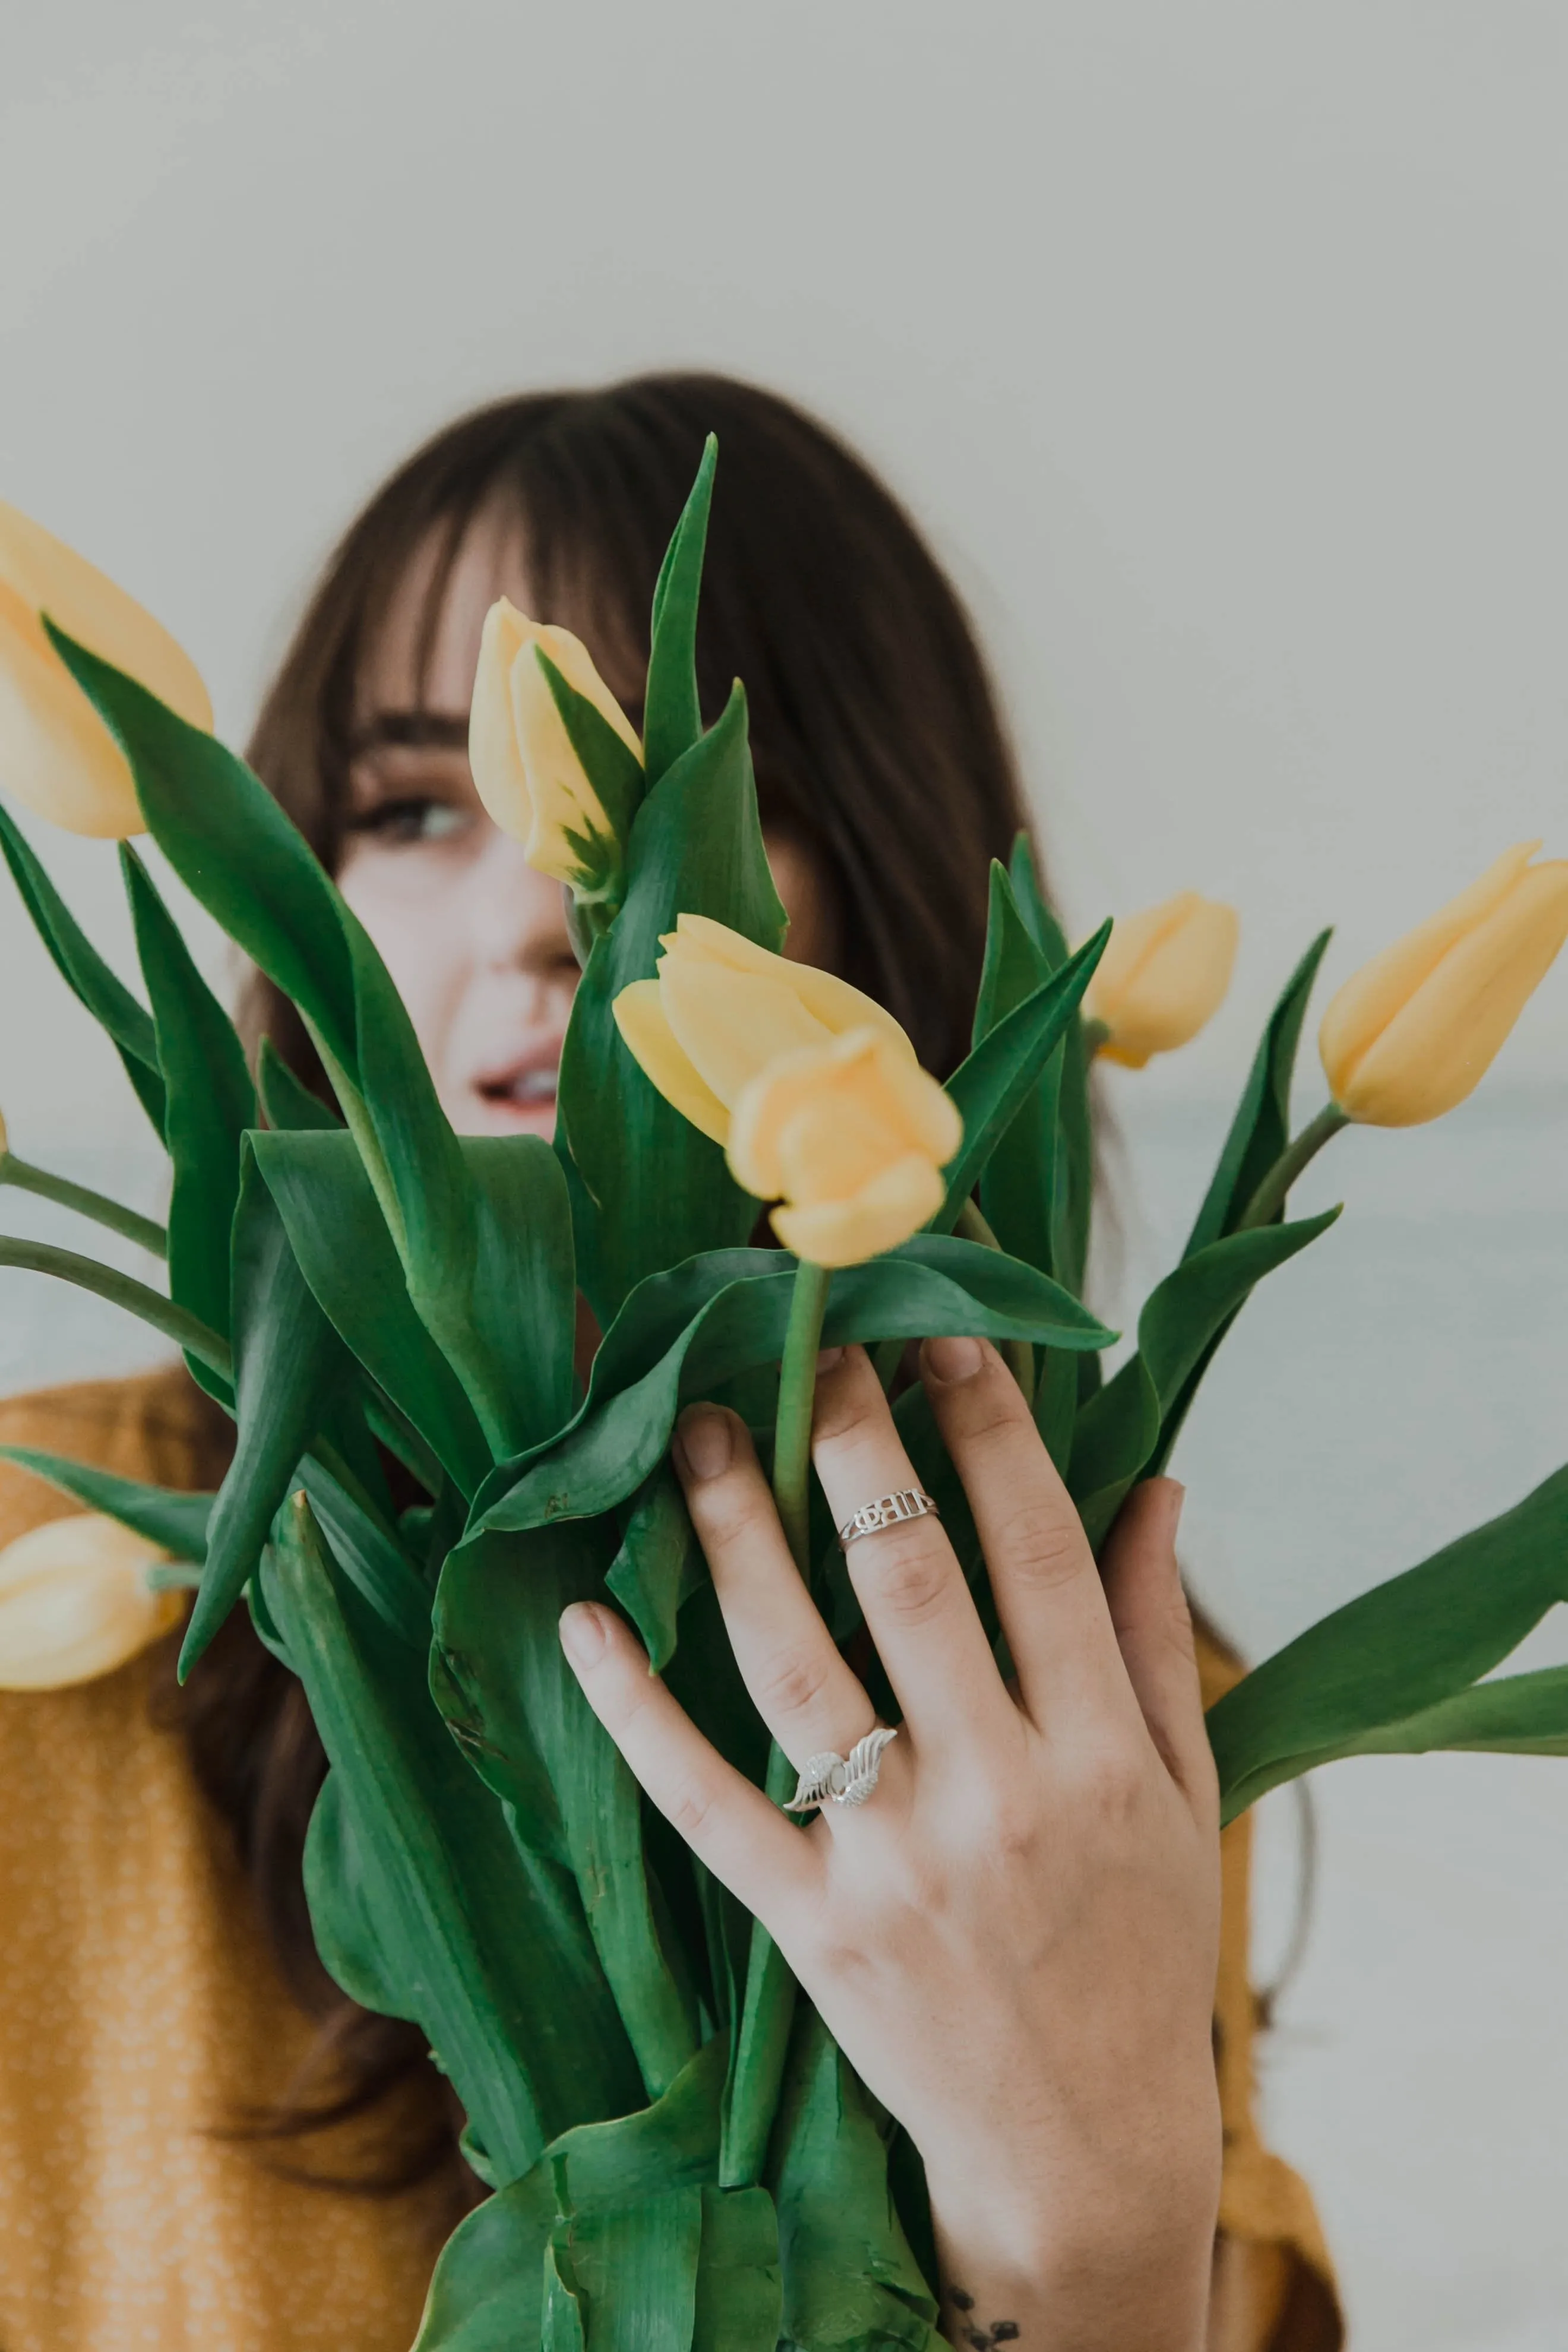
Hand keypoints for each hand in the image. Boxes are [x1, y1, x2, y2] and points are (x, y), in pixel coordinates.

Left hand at [559, 1336, 1222, 2350]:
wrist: (1082, 2151)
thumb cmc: (1138, 1952)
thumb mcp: (1179, 1792)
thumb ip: (1152, 1636)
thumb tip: (1157, 1484)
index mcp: (1096, 1751)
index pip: (1037, 1547)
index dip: (988, 1426)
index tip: (942, 1334)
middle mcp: (995, 1794)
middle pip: (906, 1579)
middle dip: (853, 1442)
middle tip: (807, 1346)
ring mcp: (892, 1863)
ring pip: (794, 1666)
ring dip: (734, 1536)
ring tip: (691, 1429)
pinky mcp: (809, 1928)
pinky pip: (704, 1802)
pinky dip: (635, 1711)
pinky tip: (582, 1621)